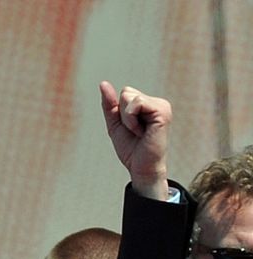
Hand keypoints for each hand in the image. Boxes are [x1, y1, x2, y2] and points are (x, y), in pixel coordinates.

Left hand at [99, 82, 170, 199]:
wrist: (140, 167)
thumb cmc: (130, 147)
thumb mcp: (115, 123)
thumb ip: (109, 104)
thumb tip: (103, 83)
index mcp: (147, 104)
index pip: (124, 92)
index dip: (120, 112)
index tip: (130, 127)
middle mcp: (157, 102)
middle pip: (126, 92)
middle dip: (123, 113)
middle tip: (135, 130)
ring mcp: (162, 106)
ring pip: (129, 96)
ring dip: (127, 118)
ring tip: (139, 131)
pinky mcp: (163, 112)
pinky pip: (136, 103)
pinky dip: (131, 119)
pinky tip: (142, 131)